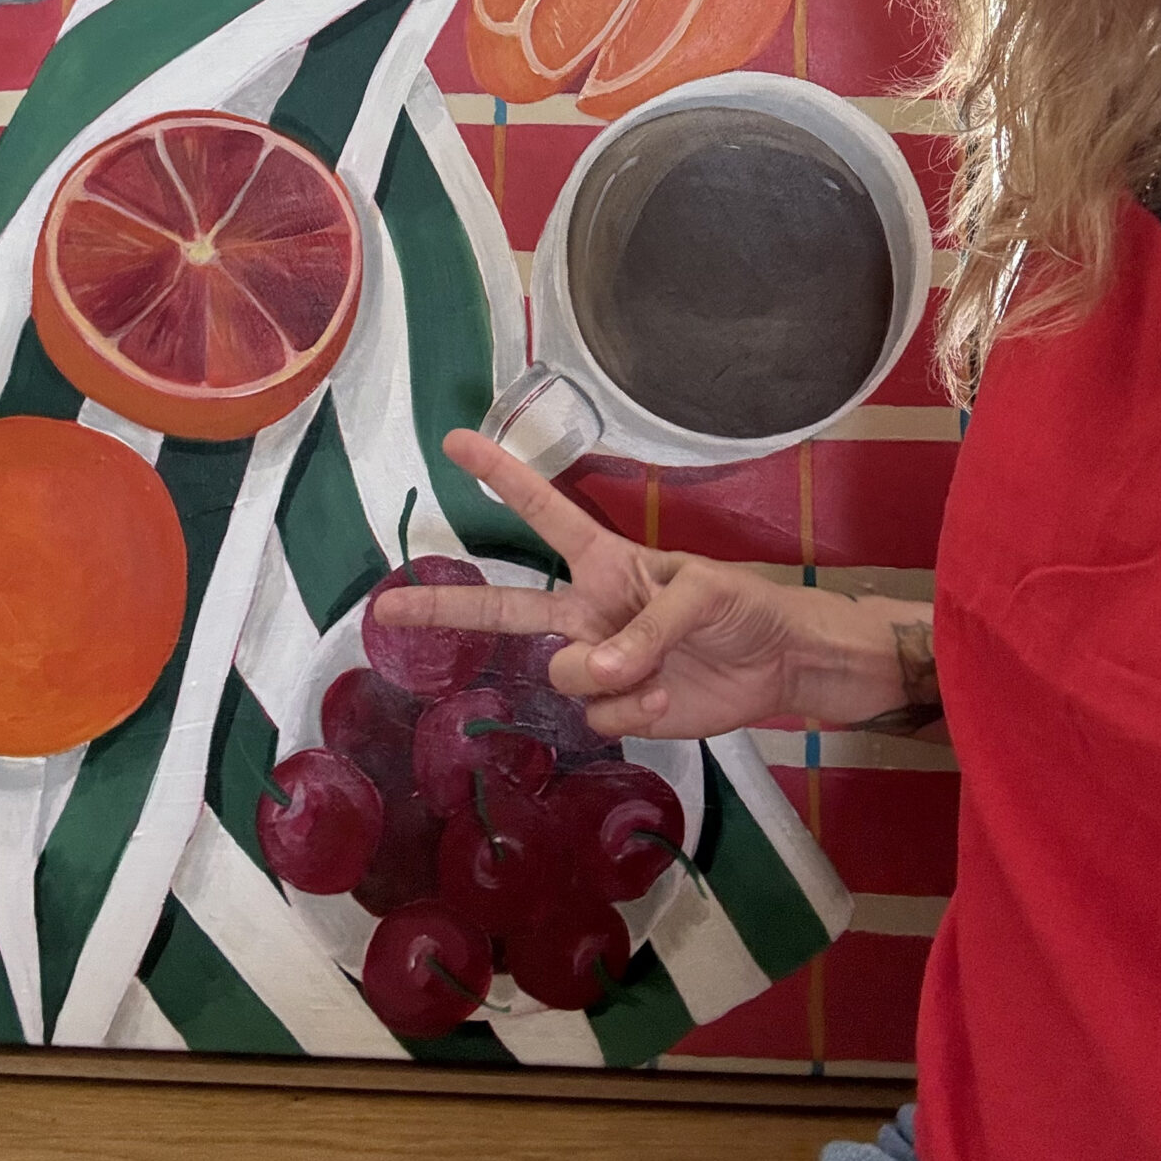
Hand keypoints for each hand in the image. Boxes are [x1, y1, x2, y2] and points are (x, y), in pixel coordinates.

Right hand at [372, 429, 908, 742]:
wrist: (778, 667)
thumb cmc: (741, 606)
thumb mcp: (701, 595)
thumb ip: (643, 631)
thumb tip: (593, 674)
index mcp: (605, 561)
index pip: (543, 513)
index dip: (501, 476)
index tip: (455, 442)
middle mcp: (587, 610)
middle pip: (502, 607)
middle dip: (443, 607)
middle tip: (383, 609)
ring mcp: (597, 663)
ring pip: (560, 675)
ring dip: (606, 679)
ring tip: (654, 675)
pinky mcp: (615, 709)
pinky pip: (594, 717)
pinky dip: (629, 713)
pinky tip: (662, 700)